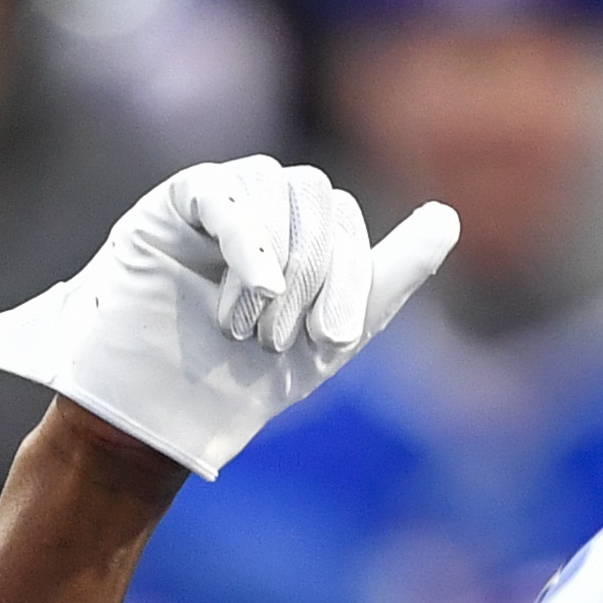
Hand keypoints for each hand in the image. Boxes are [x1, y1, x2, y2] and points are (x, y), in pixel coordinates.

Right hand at [0, 159, 458, 479]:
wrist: (154, 414)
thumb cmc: (235, 383)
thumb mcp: (327, 340)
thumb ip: (388, 278)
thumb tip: (448, 217)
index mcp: (304, 238)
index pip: (347, 226)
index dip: (352, 279)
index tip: (335, 343)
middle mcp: (267, 209)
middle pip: (321, 201)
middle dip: (317, 276)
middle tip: (283, 344)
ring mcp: (222, 199)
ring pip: (280, 189)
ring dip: (279, 265)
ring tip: (246, 330)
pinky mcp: (176, 203)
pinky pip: (224, 192)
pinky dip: (247, 239)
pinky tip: (249, 289)